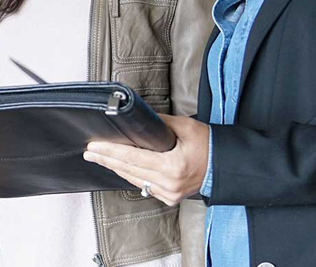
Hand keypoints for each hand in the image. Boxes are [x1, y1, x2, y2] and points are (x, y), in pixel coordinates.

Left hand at [83, 114, 209, 206]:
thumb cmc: (210, 146)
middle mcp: (169, 184)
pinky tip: (119, 168)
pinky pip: (144, 186)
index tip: (95, 146)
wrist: (226, 168)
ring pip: (134, 180)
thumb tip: (139, 118)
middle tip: (89, 151)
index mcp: (172, 167)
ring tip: (99, 157)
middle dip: (106, 159)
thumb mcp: (186, 127)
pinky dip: (130, 175)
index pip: (132, 158)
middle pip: (128, 171)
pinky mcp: (170, 198)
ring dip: (115, 168)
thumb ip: (160, 123)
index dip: (111, 151)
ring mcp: (169, 194)